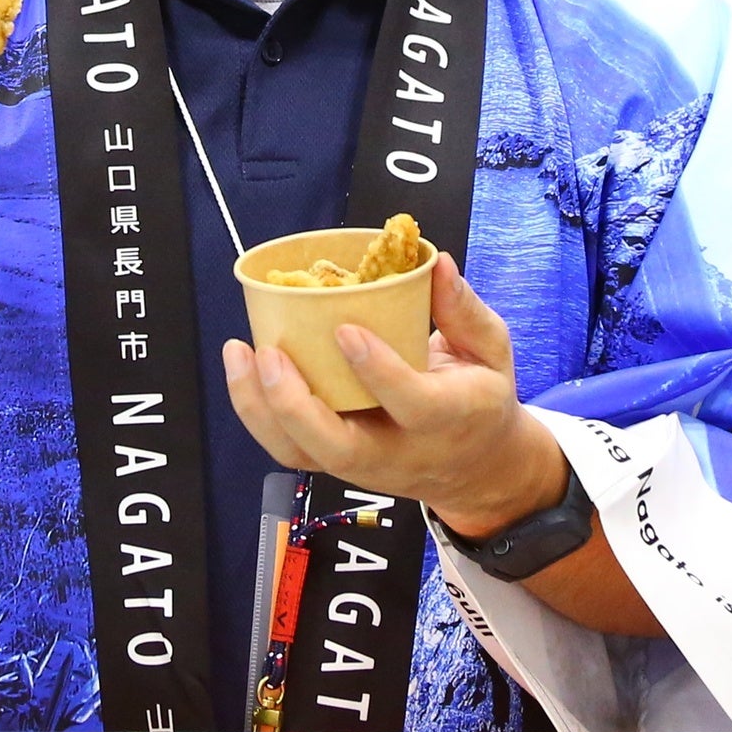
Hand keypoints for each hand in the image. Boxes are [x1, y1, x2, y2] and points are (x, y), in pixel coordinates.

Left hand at [221, 254, 562, 537]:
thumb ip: (465, 310)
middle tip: (271, 354)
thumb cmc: (480, 400)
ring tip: (240, 354)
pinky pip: (289, 449)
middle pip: (338, 447)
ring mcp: (362, 464)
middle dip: (295, 404)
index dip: (376, 369)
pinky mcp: (336, 464)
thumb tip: (434, 261)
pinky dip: (257, 413)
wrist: (476, 470)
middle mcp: (398, 451)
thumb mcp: (491, 352)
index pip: (409, 402)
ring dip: (261, 409)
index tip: (345, 329)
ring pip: (302, 453)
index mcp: (446, 419)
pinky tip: (242, 370)